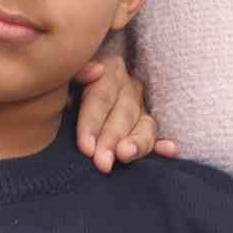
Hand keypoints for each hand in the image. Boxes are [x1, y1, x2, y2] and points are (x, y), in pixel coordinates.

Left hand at [73, 47, 162, 169]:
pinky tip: (168, 150)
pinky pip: (157, 136)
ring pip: (145, 124)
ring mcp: (142, 106)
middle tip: (102, 162)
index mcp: (108, 70)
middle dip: (112, 139)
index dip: (93, 123)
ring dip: (138, 142)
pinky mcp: (147, 125)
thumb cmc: (63, 86)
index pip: (101, 97)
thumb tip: (95, 71)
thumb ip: (76, 72)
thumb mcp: (65, 74)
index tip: (86, 147)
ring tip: (126, 156)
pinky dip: (163, 145)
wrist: (71, 88)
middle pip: (124, 113)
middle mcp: (129, 86)